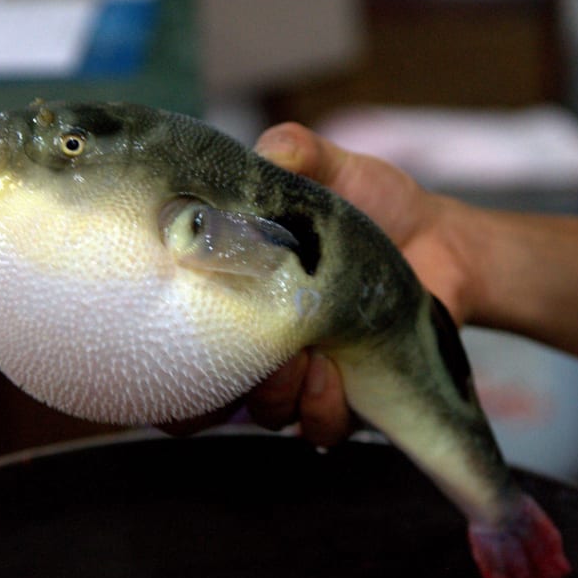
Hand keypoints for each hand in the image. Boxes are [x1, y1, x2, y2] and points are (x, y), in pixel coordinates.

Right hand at [164, 123, 478, 444]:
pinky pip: (323, 427)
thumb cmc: (371, 205)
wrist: (440, 241)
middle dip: (201, 393)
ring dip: (273, 394)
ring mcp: (303, 378)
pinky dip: (322, 408)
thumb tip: (271, 151)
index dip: (145, 355)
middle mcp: (259, 346)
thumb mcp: (330, 170)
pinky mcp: (351, 399)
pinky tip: (335, 371)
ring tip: (300, 359)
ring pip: (266, 413)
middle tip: (227, 352)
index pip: (171, 340)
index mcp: (235, 295)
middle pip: (201, 399)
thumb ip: (297, 155)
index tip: (136, 336)